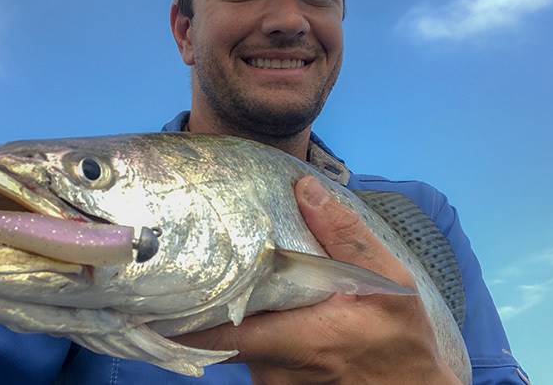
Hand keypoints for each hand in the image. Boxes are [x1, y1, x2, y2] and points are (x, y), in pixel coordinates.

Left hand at [173, 176, 459, 383]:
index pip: (220, 333)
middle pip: (220, 332)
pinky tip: (257, 303)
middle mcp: (276, 368)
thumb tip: (304, 187)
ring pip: (235, 342)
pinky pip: (252, 354)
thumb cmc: (402, 340)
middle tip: (182, 262)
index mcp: (300, 339)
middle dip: (203, 300)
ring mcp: (275, 382)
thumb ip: (346, 236)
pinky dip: (248, 328)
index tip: (150, 290)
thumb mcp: (390, 283)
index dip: (179, 316)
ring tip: (219, 273)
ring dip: (229, 312)